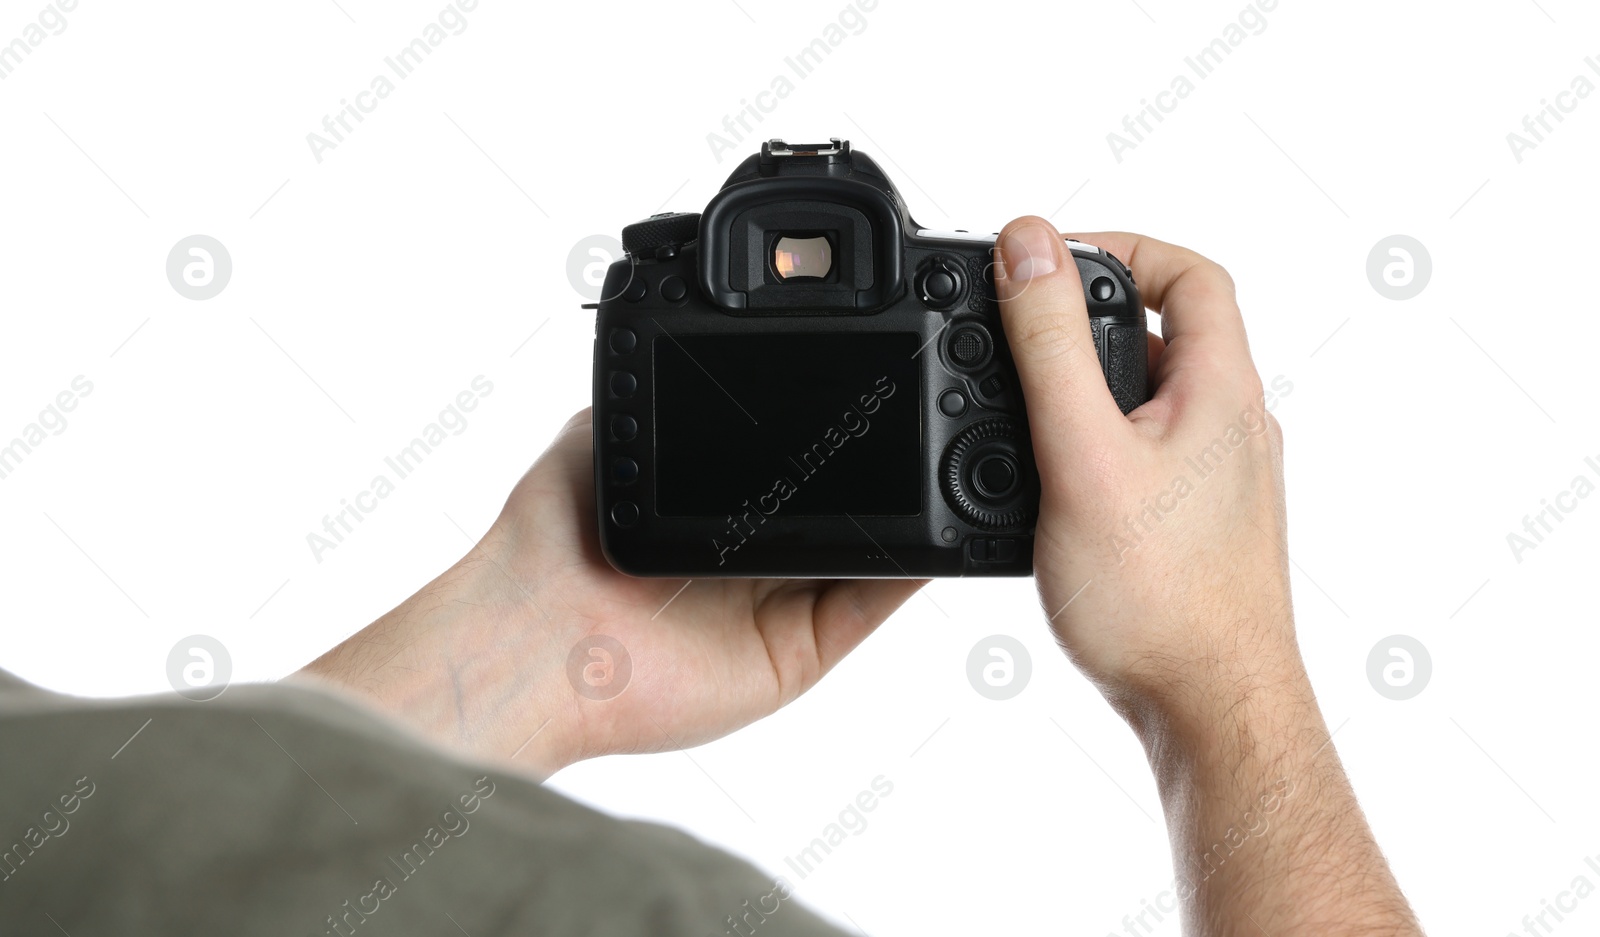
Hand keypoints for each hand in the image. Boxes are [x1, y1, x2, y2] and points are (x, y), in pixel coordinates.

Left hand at [297, 410, 923, 776]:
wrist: (542, 637)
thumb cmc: (553, 540)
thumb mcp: (601, 433)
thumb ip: (659, 390)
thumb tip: (690, 327)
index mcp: (715, 500)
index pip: (797, 454)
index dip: (836, 422)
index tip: (876, 370)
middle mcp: (756, 549)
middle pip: (844, 498)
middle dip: (885, 462)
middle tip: (927, 411)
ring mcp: (783, 601)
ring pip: (870, 549)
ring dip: (910, 508)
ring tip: (949, 455)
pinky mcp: (802, 649)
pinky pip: (871, 603)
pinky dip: (910, 567)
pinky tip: (937, 524)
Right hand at [994, 217, 1419, 933]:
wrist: (1209, 708)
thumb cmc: (1158, 597)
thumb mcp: (1083, 452)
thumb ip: (1050, 344)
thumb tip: (1028, 243)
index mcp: (1222, 390)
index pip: (1192, 273)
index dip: (1121, 247)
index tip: (1048, 262)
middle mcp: (1235, 427)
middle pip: (1169, 331)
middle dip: (1089, 318)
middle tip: (1019, 330)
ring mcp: (1223, 480)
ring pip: (1153, 398)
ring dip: (1089, 385)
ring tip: (1023, 406)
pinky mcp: (1201, 525)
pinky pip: (1149, 453)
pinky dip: (1098, 443)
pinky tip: (1053, 481)